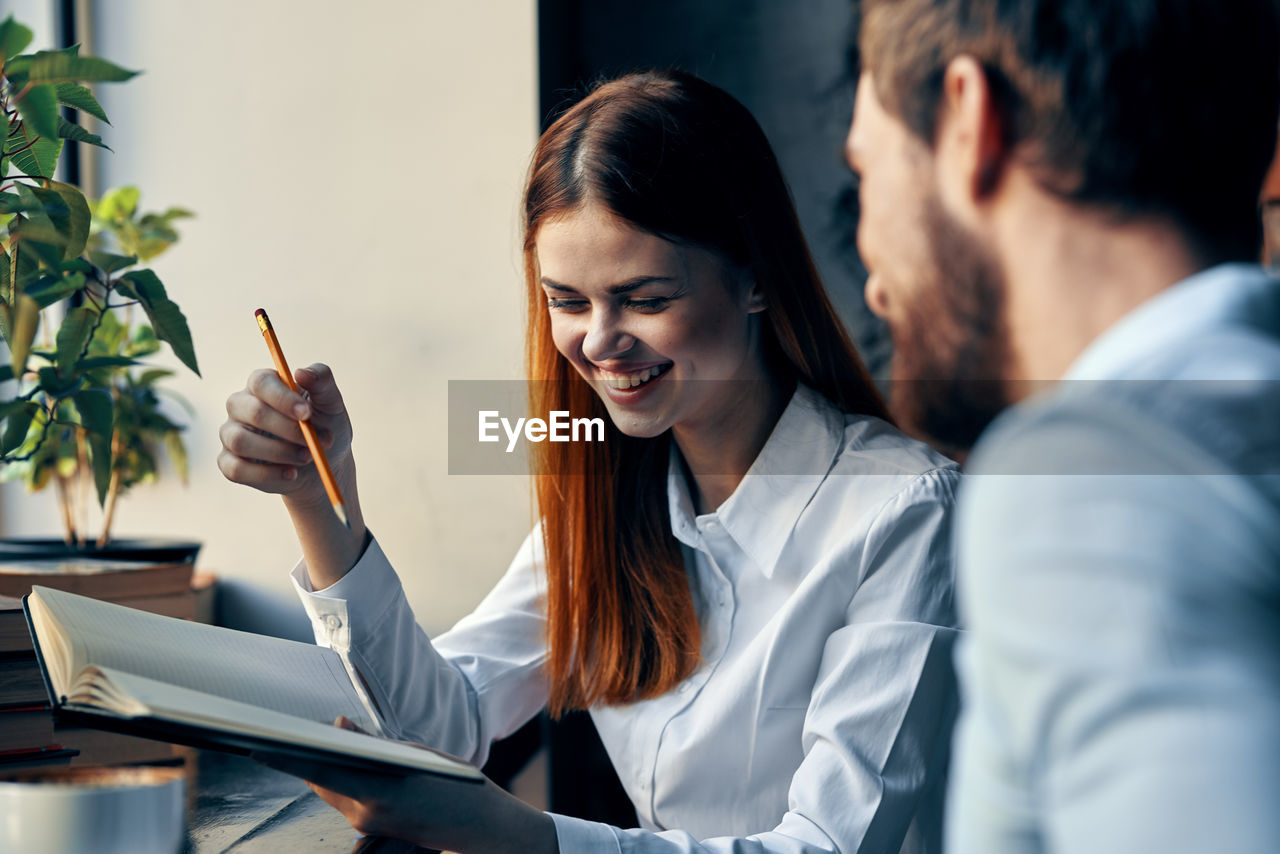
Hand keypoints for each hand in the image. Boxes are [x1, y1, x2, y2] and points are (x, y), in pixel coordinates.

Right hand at [219, 363, 352, 506]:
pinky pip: (235, 469)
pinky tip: (290, 474)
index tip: (307, 413)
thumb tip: (302, 372)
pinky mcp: (229, 462)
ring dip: (278, 452)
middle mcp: (240, 405)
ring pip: (240, 441)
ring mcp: (231, 434)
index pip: (261, 382)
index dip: (283, 398)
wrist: (325, 464)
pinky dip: (266, 475)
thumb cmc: (326, 426)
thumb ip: (322, 381)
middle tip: (314, 442)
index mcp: (263, 384)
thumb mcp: (331, 403)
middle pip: (252, 412)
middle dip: (288, 429)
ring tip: (307, 457)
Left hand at [253, 717, 555, 853]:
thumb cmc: (457, 787)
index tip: (260, 745)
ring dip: (323, 770)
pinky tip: (344, 766)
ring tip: (313, 743)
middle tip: (285, 733)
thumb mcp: (418, 755)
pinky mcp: (375, 829)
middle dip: (304, 759)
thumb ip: (373, 744)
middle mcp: (365, 814)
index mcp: (377, 792)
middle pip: (320, 782)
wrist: (482, 830)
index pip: (320, 772)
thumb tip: (339, 727)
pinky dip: (340, 783)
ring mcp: (368, 826)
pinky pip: (347, 803)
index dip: (287, 758)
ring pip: (332, 793)